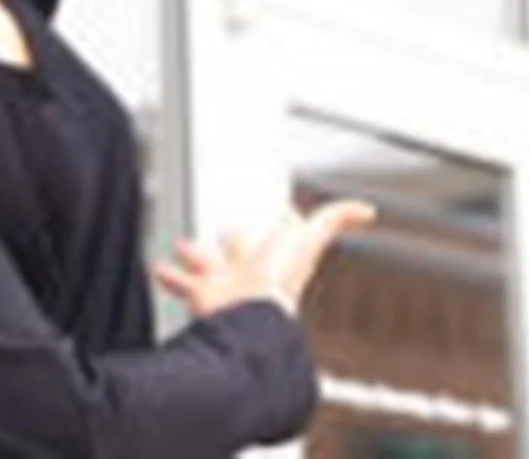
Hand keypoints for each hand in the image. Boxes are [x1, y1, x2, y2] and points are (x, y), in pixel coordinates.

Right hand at [153, 197, 376, 316]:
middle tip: (229, 232)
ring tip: (185, 246)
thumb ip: (335, 220)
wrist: (243, 319)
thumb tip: (368, 209)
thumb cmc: (276, 283)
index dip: (285, 226)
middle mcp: (251, 272)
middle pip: (244, 253)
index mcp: (277, 259)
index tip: (284, 213)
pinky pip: (183, 283)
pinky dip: (172, 276)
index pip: (284, 238)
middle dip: (236, 240)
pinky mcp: (202, 294)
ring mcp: (225, 285)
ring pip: (210, 267)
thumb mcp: (309, 239)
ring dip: (197, 255)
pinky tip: (161, 268)